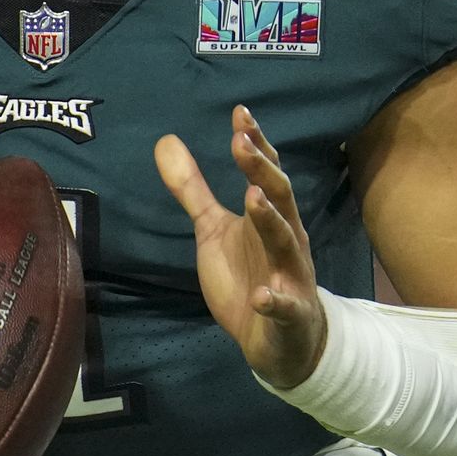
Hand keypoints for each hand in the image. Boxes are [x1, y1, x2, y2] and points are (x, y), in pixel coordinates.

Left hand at [154, 106, 325, 388]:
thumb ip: (192, 189)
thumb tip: (166, 140)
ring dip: (271, 220)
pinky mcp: (289, 314)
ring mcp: (290, 275)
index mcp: (267, 216)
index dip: (254, 143)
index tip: (240, 113)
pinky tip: (263, 297)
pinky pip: (284, 306)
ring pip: (285, 242)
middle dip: (261, 169)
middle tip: (241, 141)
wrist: (279, 341)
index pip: (264, 173)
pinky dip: (275, 301)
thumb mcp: (213, 229)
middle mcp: (285, 238)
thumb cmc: (248, 275)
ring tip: (252, 197)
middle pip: (278, 197)